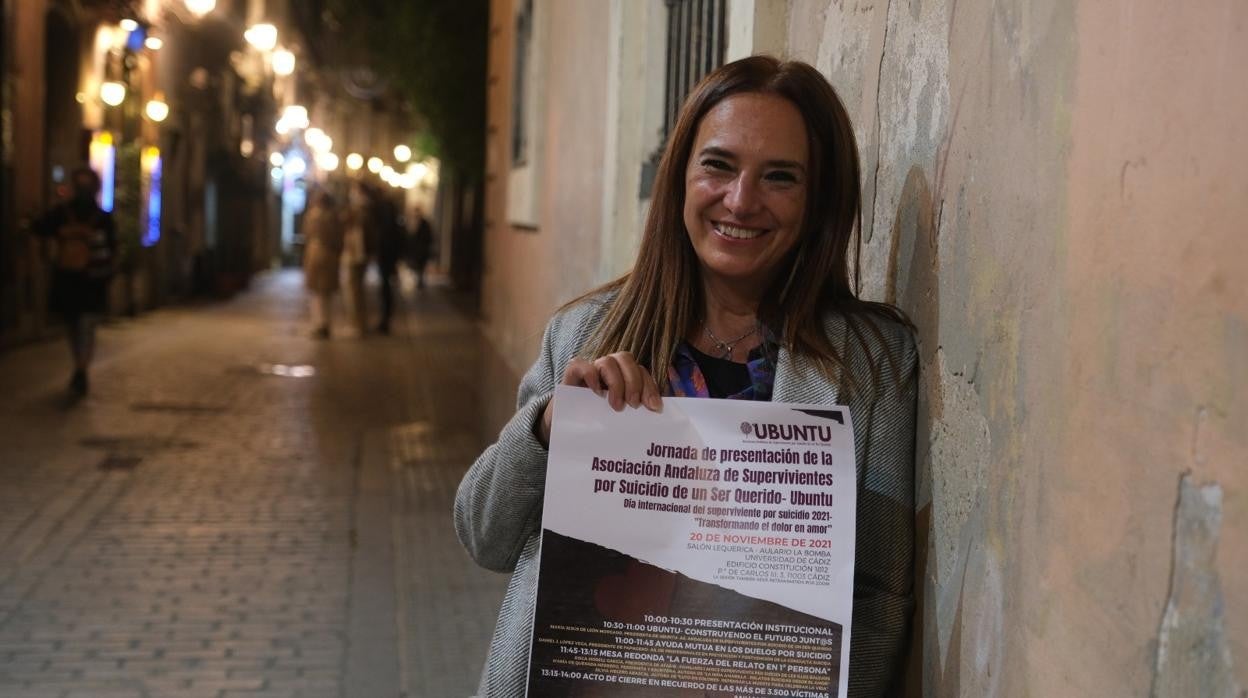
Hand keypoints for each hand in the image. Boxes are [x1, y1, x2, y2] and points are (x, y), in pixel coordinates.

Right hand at [537, 352, 662, 445]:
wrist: (565, 430)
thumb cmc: (595, 424)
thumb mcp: (619, 419)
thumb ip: (635, 412)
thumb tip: (656, 412)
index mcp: (622, 378)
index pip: (641, 371)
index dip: (650, 387)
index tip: (654, 407)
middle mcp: (608, 371)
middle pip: (627, 359)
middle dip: (634, 382)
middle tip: (633, 405)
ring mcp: (590, 371)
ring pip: (608, 361)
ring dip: (616, 382)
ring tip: (616, 406)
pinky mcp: (571, 376)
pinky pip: (579, 364)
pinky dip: (590, 374)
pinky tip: (596, 392)